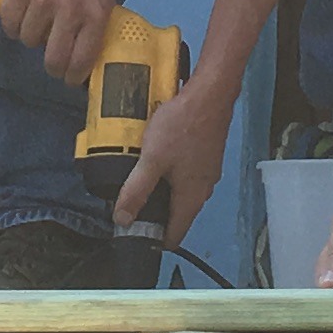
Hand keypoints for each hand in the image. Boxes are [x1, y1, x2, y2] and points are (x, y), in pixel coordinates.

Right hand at [0, 0, 117, 87]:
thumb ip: (100, 17)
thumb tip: (94, 51)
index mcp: (96, 11)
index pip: (83, 58)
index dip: (73, 75)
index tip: (69, 77)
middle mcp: (70, 8)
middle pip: (54, 59)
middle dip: (52, 66)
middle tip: (51, 62)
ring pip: (29, 40)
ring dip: (32, 37)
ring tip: (38, 22)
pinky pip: (9, 24)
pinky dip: (12, 25)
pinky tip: (20, 15)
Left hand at [112, 84, 233, 242]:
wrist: (209, 93)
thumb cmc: (184, 124)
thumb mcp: (152, 159)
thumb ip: (136, 190)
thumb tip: (123, 219)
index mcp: (192, 197)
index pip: (175, 235)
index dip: (153, 239)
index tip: (133, 234)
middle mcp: (203, 189)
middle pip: (176, 214)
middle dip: (152, 213)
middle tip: (127, 202)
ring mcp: (206, 171)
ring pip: (179, 192)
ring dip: (159, 190)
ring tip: (137, 179)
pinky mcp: (204, 155)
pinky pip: (183, 174)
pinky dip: (168, 173)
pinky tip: (154, 158)